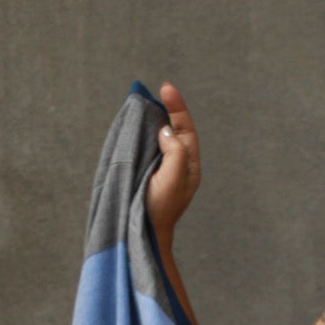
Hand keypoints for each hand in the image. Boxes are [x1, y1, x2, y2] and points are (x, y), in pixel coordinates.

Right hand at [147, 79, 200, 249]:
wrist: (145, 235)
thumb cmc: (160, 210)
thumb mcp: (172, 181)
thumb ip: (175, 153)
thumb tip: (166, 130)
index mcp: (189, 166)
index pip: (186, 129)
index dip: (177, 107)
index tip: (165, 88)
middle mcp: (179, 165)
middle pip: (175, 129)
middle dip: (166, 109)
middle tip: (153, 93)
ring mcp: (163, 169)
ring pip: (161, 137)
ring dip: (153, 120)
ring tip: (143, 105)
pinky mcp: (148, 173)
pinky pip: (148, 147)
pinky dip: (143, 134)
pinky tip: (135, 127)